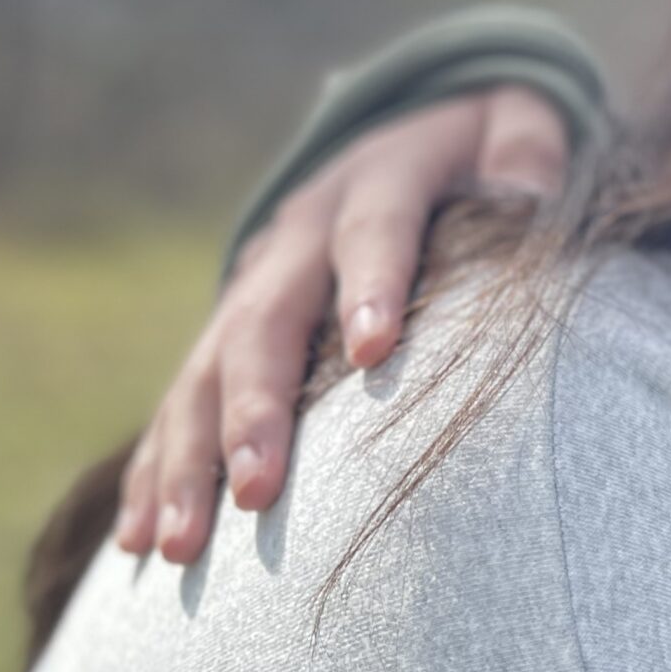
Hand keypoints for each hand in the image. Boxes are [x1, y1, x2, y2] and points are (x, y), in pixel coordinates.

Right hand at [116, 84, 570, 562]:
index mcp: (380, 178)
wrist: (414, 131)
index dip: (374, 282)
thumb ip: (527, 151)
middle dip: (255, 406)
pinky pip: (184, 398)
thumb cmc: (484, 150)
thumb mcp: (519, 124)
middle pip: (267, 317)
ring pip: (207, 369)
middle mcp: (303, 230)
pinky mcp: (233, 322)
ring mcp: (258, 279)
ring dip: (188, 458)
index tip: (373, 349)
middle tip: (257, 490)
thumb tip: (530, 190)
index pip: (375, 228)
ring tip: (179, 546)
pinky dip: (157, 467)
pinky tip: (140, 541)